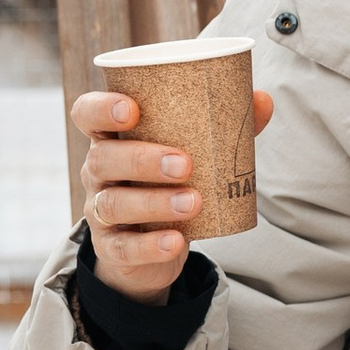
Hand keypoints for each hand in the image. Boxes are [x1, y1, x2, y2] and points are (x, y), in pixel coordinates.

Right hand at [72, 85, 274, 302]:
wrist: (155, 246)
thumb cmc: (170, 183)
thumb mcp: (191, 154)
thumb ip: (223, 127)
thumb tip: (263, 100)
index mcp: (113, 139)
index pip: (87, 114)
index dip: (101, 108)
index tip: (132, 109)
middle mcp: (99, 172)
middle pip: (104, 159)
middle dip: (142, 160)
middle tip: (185, 164)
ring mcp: (100, 212)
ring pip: (114, 204)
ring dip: (154, 202)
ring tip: (193, 202)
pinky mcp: (112, 248)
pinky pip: (124, 247)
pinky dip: (151, 246)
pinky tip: (176, 241)